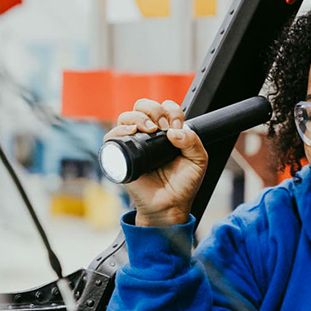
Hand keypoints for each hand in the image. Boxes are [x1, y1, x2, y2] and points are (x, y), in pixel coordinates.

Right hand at [103, 99, 207, 226]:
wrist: (170, 205)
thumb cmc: (183, 185)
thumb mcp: (198, 160)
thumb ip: (193, 141)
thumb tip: (174, 131)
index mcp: (167, 132)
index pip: (165, 108)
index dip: (172, 111)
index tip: (177, 126)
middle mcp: (149, 135)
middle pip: (143, 106)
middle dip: (154, 110)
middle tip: (163, 127)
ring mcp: (134, 144)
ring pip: (127, 116)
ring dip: (139, 117)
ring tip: (151, 130)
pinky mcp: (120, 155)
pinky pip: (112, 136)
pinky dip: (120, 129)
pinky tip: (132, 133)